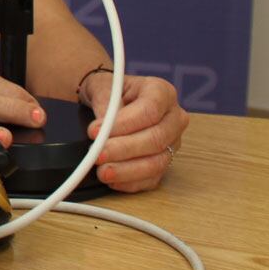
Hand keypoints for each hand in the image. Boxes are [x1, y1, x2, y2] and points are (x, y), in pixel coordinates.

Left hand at [79, 72, 188, 191]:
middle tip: (97, 155)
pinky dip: (131, 182)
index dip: (123, 124)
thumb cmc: (111, 91)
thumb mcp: (102, 87)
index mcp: (162, 92)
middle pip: (156, 139)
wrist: (111, 101)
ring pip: (157, 162)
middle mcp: (174, 118)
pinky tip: (113, 180)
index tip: (94, 132)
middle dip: (124, 150)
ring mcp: (173, 142)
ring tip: (102, 172)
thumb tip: (101, 130)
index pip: (149, 110)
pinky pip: (153, 178)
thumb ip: (104, 104)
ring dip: (127, 170)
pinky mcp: (165, 162)